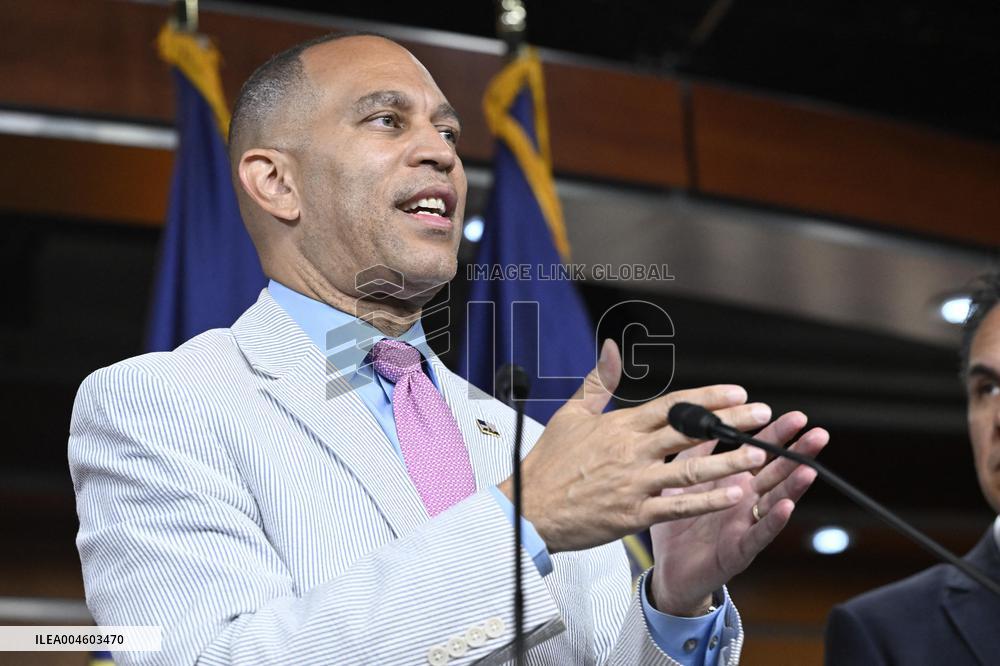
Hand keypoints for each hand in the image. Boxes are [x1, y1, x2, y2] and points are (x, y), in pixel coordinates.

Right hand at [498, 339, 772, 552]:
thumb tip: (611, 347)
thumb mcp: (572, 414)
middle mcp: (631, 451)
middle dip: (730, 422)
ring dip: (727, 460)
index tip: (738, 392)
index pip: (673, 405)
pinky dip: (708, 500)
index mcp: (620, 426)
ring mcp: (634, 483)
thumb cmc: (550, 462)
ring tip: (758, 454)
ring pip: (690, 469)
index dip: (708, 398)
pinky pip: (678, 505)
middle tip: (763, 416)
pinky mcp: (633, 514)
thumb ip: (598, 380)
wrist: (529, 507)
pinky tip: (735, 495)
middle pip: (689, 432)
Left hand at [648, 411, 828, 615]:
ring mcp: (746, 525)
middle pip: (776, 473)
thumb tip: (703, 419)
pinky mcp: (739, 550)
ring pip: (775, 501)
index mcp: (734, 481)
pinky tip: (786, 507)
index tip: (797, 417)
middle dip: (797, 454)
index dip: (778, 435)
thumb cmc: (678, 525)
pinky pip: (759, 534)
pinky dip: (773, 521)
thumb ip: (695, 453)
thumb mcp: (683, 481)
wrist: (668, 569)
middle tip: (818, 434)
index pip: (761, 453)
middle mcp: (746, 501)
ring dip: (794, 485)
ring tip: (809, 467)